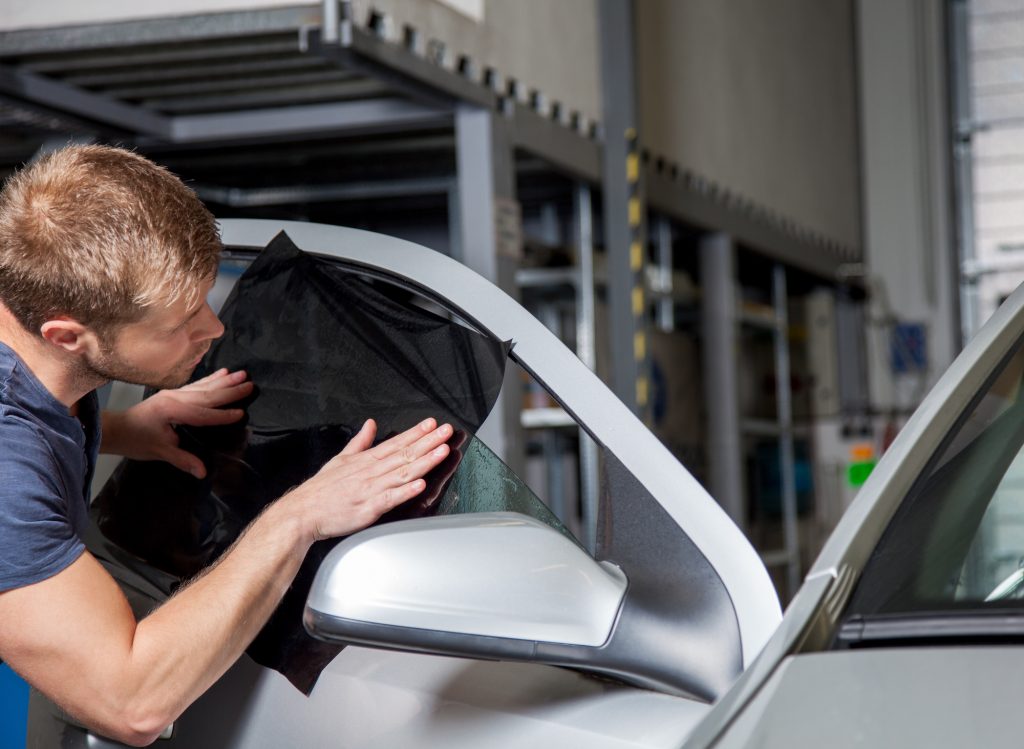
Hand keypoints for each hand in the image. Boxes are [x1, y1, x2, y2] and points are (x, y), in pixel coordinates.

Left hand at [101, 368, 253, 477]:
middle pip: (206, 395)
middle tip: (250, 385)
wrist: (115, 429)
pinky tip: (223, 372)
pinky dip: (211, 378)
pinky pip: (197, 385)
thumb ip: (182, 459)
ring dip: (224, 381)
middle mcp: (174, 398)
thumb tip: (203, 472)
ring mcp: (174, 393)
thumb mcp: (158, 452)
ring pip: (204, 386)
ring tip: (242, 375)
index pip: (202, 414)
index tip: (241, 414)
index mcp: (171, 411)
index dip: (221, 415)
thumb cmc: (136, 440)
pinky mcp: (174, 393)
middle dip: (229, 391)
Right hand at [286, 417, 452, 542]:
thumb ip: (359, 442)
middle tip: (447, 431)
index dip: (416, 432)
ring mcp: (371, 489)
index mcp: (366, 460)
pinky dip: (405, 491)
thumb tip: (370, 425)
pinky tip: (420, 484)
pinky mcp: (368, 508)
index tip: (432, 424)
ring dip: (424, 461)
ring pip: (403, 473)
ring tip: (442, 451)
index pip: (396, 442)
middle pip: (405, 454)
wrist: (302, 513)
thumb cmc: (321, 490)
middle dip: (428, 442)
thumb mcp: (340, 459)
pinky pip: (390, 498)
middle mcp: (371, 472)